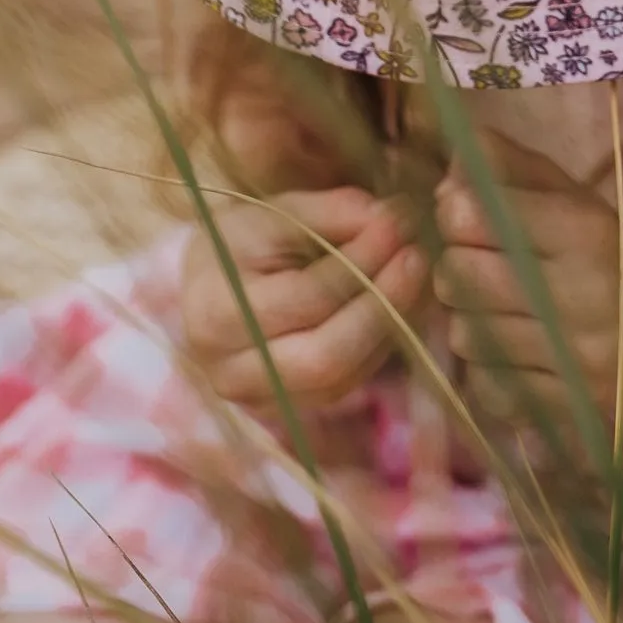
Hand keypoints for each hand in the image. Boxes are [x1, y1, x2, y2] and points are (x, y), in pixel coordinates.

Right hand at [183, 188, 429, 406]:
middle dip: (382, 305)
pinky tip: (399, 306)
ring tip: (414, 275)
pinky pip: (347, 387)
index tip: (399, 222)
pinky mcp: (289, 410)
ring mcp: (259, 400)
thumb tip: (389, 218)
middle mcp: (230, 371)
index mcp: (216, 313)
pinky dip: (380, 346)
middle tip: (416, 256)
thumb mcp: (274, 213)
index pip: (306, 296)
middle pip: (326, 357)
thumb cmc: (241, 243)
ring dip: (389, 326)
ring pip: (343, 380)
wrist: (206, 287)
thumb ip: (329, 212)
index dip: (361, 261)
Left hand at [433, 132, 622, 433]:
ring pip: (465, 333)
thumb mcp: (580, 204)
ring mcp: (577, 358)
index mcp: (588, 232)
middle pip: (457, 274)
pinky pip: (486, 385)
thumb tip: (452, 164)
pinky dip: (489, 370)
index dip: (454, 212)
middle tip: (478, 265)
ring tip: (500, 311)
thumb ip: (516, 172)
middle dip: (456, 266)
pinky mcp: (567, 407)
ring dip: (470, 321)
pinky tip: (514, 354)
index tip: (467, 216)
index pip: (470, 214)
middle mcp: (584, 294)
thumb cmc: (620, 264)